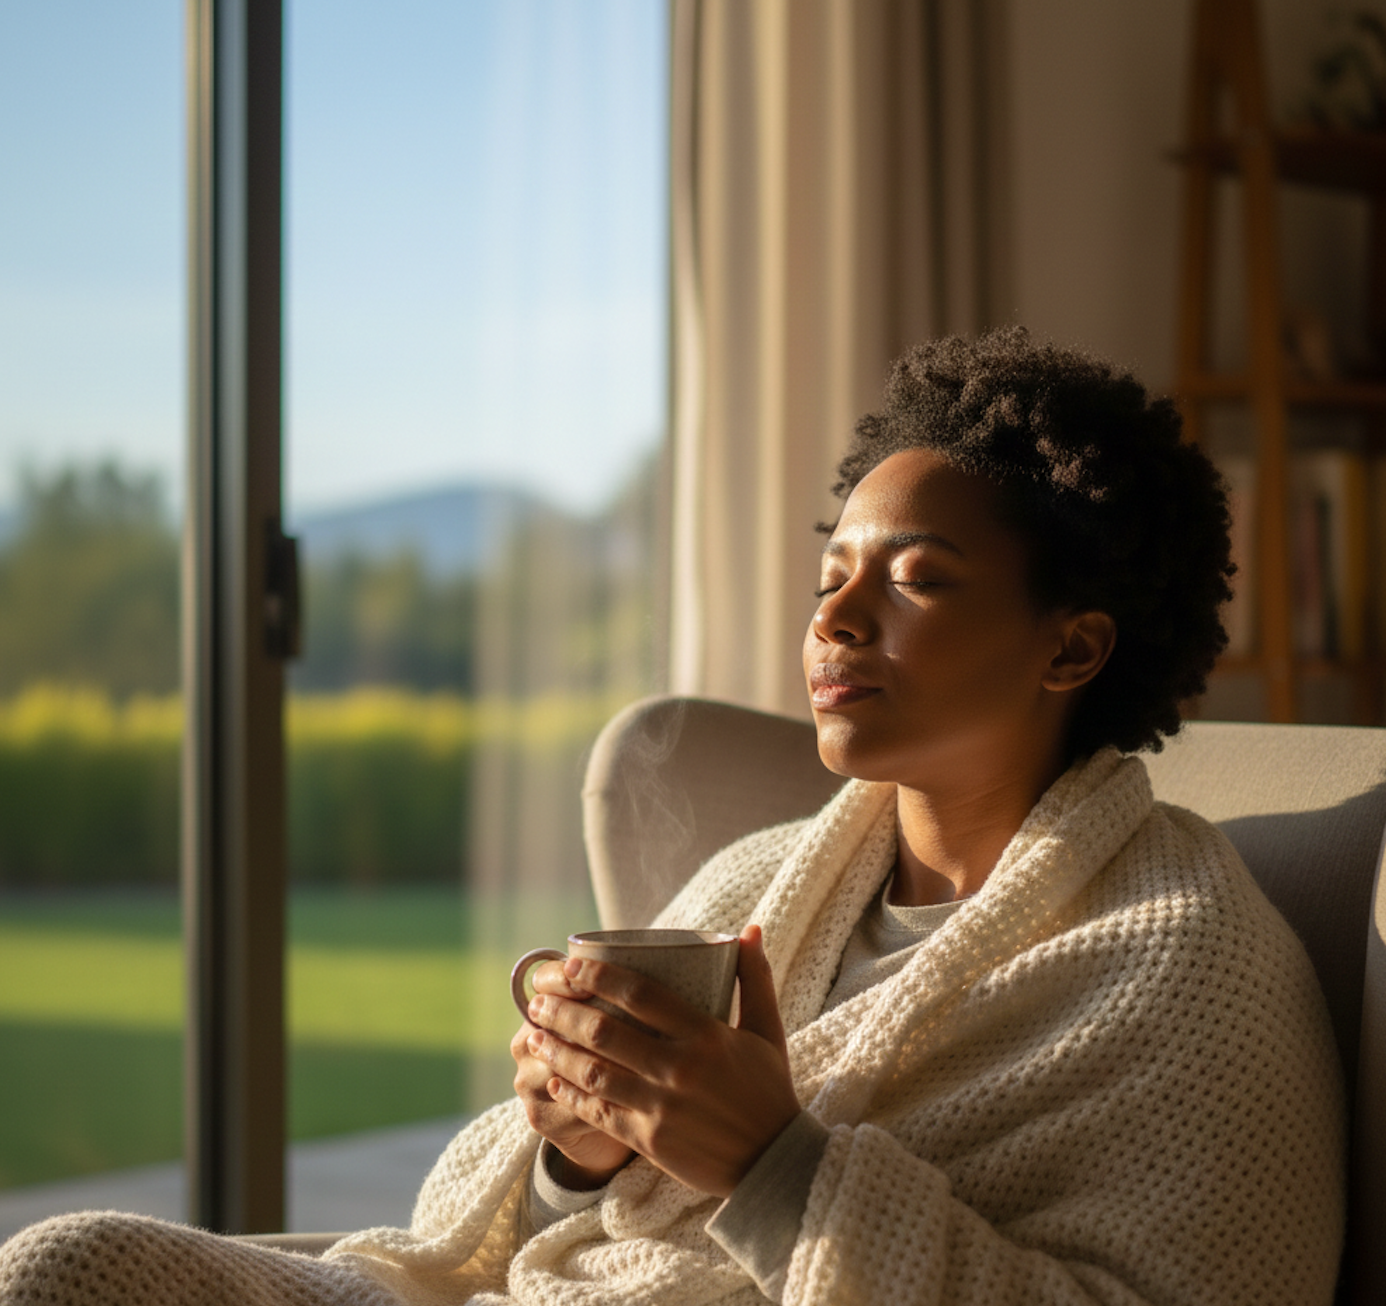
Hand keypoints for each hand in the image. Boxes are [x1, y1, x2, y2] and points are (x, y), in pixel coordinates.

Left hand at [523, 924, 799, 1197]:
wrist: (774, 1164)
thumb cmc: (768, 1090)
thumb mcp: (767, 1031)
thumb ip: (755, 978)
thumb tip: (751, 929)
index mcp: (706, 1035)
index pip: (641, 995)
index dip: (601, 978)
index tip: (572, 967)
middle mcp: (679, 1069)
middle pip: (606, 1033)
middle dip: (564, 1014)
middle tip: (539, 1002)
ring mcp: (661, 1107)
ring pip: (594, 1074)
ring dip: (558, 1052)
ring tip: (534, 1037)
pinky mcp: (650, 1140)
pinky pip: (599, 1113)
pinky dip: (571, 1095)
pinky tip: (553, 1080)